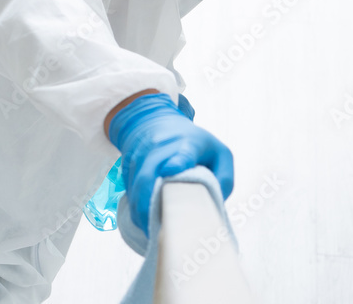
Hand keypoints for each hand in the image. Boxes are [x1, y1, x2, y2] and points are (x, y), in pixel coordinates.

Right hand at [107, 93, 232, 236]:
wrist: (155, 120)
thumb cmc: (193, 144)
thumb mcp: (219, 152)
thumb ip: (224, 178)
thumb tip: (215, 205)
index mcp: (189, 144)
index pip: (183, 152)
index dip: (177, 161)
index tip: (171, 170)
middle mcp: (160, 147)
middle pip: (148, 174)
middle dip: (149, 203)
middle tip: (158, 230)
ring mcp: (140, 154)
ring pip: (134, 185)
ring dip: (139, 210)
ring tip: (149, 233)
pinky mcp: (127, 164)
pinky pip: (128, 188)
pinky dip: (134, 207)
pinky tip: (142, 222)